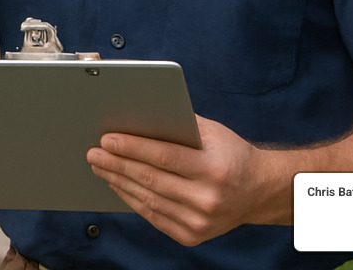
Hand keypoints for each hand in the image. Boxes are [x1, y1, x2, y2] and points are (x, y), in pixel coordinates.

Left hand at [84, 115, 280, 245]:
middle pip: (151, 180)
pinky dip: (132, 200)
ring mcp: (200, 222)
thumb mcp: (213, 133)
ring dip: (119, 182)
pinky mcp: (192, 236)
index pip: (164, 157)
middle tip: (93, 153)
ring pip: (148, 200)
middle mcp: (208, 199)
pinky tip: (118, 185)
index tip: (107, 139)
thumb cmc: (231, 154)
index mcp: (214, 169)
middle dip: (117, 165)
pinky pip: (153, 216)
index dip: (132, 148)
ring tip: (100, 167)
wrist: (259, 191)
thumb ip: (178, 125)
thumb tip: (136, 116)